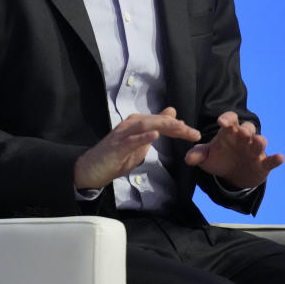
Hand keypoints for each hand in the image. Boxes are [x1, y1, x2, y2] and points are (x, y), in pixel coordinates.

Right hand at [75, 107, 200, 189]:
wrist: (90, 169)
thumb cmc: (115, 158)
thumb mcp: (139, 143)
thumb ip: (154, 129)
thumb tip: (172, 114)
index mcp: (137, 124)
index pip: (162, 122)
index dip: (179, 127)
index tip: (194, 134)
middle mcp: (130, 125)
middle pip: (156, 121)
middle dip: (176, 127)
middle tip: (193, 133)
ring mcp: (122, 135)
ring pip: (146, 126)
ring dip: (164, 126)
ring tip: (180, 128)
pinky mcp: (116, 147)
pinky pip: (131, 140)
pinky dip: (143, 137)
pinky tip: (155, 135)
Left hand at [183, 111, 283, 188]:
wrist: (232, 175)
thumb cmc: (218, 159)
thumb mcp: (205, 157)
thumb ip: (197, 155)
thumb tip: (188, 158)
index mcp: (229, 133)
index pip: (230, 120)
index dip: (227, 119)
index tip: (222, 121)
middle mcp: (244, 139)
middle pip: (247, 128)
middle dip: (246, 129)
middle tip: (243, 132)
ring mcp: (254, 150)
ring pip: (260, 141)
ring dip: (260, 141)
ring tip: (258, 141)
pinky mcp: (263, 164)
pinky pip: (271, 160)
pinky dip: (276, 159)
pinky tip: (280, 157)